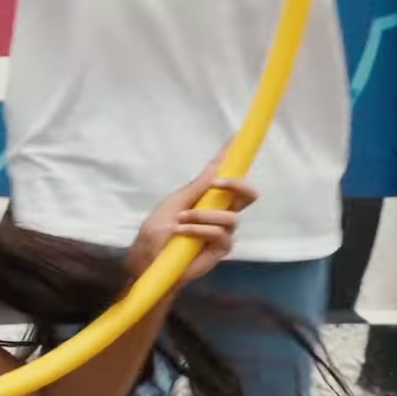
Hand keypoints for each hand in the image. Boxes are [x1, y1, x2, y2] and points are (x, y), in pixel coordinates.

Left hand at [126, 164, 256, 285]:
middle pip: (247, 195)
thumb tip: (214, 166)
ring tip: (181, 221)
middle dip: (238, 185)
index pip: (224, 175)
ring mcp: (223, 230)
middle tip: (217, 183)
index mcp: (206, 197)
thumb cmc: (157, 231)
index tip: (236, 136)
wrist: (148, 259)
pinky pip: (221, 234)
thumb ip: (196, 188)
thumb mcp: (172, 204)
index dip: (231, 157)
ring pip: (230, 216)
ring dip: (203, 215)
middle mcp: (219, 211)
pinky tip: (182, 232)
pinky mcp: (221, 248)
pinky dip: (200, 229)